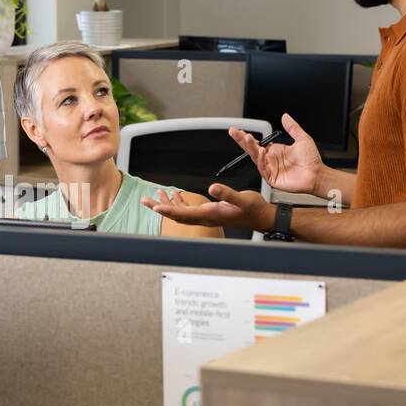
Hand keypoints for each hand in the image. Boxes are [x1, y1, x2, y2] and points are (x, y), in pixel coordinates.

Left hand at [142, 184, 274, 230]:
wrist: (261, 217)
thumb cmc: (253, 209)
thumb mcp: (242, 199)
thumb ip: (227, 194)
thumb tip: (212, 188)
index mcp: (210, 214)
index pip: (183, 214)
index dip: (168, 210)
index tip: (154, 206)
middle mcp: (205, 217)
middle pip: (176, 215)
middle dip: (159, 208)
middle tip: (144, 201)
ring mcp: (207, 215)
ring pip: (181, 212)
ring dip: (167, 204)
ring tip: (153, 197)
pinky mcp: (210, 211)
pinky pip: (189, 208)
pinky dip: (179, 201)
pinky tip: (174, 194)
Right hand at [234, 113, 322, 194]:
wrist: (317, 174)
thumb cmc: (311, 160)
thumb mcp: (302, 139)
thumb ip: (292, 127)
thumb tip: (285, 116)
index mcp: (275, 151)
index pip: (257, 143)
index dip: (247, 137)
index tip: (239, 130)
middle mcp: (270, 159)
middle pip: (252, 149)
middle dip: (242, 140)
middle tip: (234, 132)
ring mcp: (270, 169)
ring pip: (256, 158)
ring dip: (251, 148)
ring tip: (247, 138)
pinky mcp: (272, 178)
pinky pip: (263, 169)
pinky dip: (260, 161)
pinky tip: (261, 152)